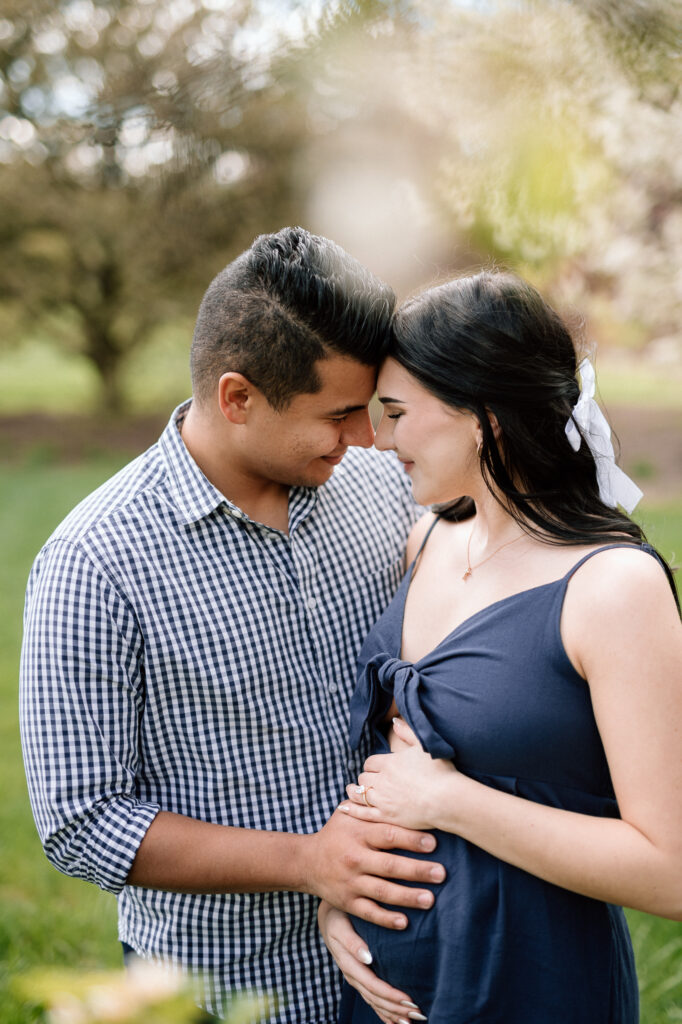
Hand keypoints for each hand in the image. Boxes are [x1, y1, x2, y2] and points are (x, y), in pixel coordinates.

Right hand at [302, 807, 445, 929]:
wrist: (306, 861)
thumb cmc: (337, 833)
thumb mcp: (349, 815)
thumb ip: (371, 807)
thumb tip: (400, 791)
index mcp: (358, 834)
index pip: (388, 835)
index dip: (411, 839)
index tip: (434, 843)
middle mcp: (355, 858)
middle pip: (390, 865)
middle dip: (417, 870)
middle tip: (441, 873)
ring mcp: (351, 882)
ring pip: (383, 891)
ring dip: (408, 897)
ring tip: (430, 899)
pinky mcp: (347, 902)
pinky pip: (369, 912)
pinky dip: (386, 919)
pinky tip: (404, 922)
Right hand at [318, 901, 425, 1023]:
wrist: (329, 914)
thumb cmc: (339, 915)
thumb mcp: (341, 925)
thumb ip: (353, 942)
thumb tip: (368, 958)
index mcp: (348, 962)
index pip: (372, 984)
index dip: (390, 995)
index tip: (409, 999)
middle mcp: (351, 974)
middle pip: (374, 997)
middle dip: (395, 1008)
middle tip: (417, 1013)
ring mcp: (354, 978)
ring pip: (373, 1001)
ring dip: (391, 1013)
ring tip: (410, 1021)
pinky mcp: (357, 978)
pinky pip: (370, 999)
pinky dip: (382, 1012)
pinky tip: (394, 1022)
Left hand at [342, 717, 456, 830]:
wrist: (447, 799)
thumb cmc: (440, 771)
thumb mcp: (424, 745)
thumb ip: (407, 732)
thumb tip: (394, 720)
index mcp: (389, 763)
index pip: (370, 762)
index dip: (372, 765)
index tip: (377, 768)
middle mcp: (382, 780)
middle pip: (364, 777)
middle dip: (366, 777)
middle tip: (370, 780)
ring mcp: (383, 800)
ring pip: (360, 794)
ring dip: (355, 791)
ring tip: (352, 789)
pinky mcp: (387, 817)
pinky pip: (363, 813)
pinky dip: (351, 809)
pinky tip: (343, 807)